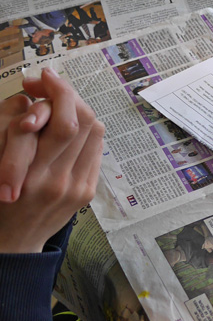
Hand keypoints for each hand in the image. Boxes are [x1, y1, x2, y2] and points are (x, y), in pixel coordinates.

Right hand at [0, 70, 104, 253]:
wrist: (10, 243)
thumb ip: (8, 131)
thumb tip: (30, 102)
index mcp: (31, 175)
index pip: (64, 122)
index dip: (58, 92)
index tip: (42, 76)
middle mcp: (59, 181)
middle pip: (84, 121)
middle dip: (68, 94)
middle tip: (49, 83)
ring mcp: (78, 188)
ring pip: (94, 131)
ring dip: (77, 109)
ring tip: (56, 101)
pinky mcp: (87, 192)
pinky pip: (95, 149)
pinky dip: (83, 131)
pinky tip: (67, 125)